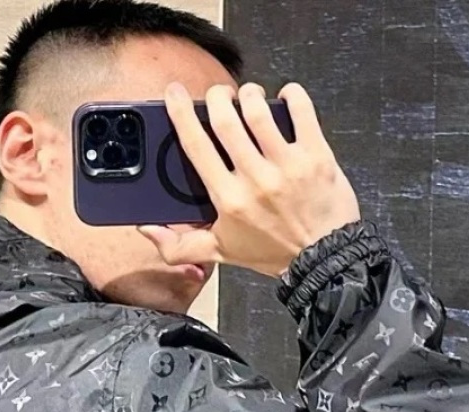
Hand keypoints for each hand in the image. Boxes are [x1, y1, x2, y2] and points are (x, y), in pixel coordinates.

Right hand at [138, 82, 360, 278]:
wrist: (322, 259)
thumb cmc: (273, 253)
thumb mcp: (222, 252)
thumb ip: (181, 244)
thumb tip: (147, 230)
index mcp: (228, 199)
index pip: (197, 146)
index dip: (181, 113)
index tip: (175, 94)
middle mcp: (255, 179)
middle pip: (226, 119)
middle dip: (217, 97)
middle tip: (218, 96)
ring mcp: (287, 165)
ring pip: (259, 110)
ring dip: (249, 94)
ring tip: (249, 97)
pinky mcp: (316, 155)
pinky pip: (301, 111)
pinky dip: (291, 95)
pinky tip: (285, 97)